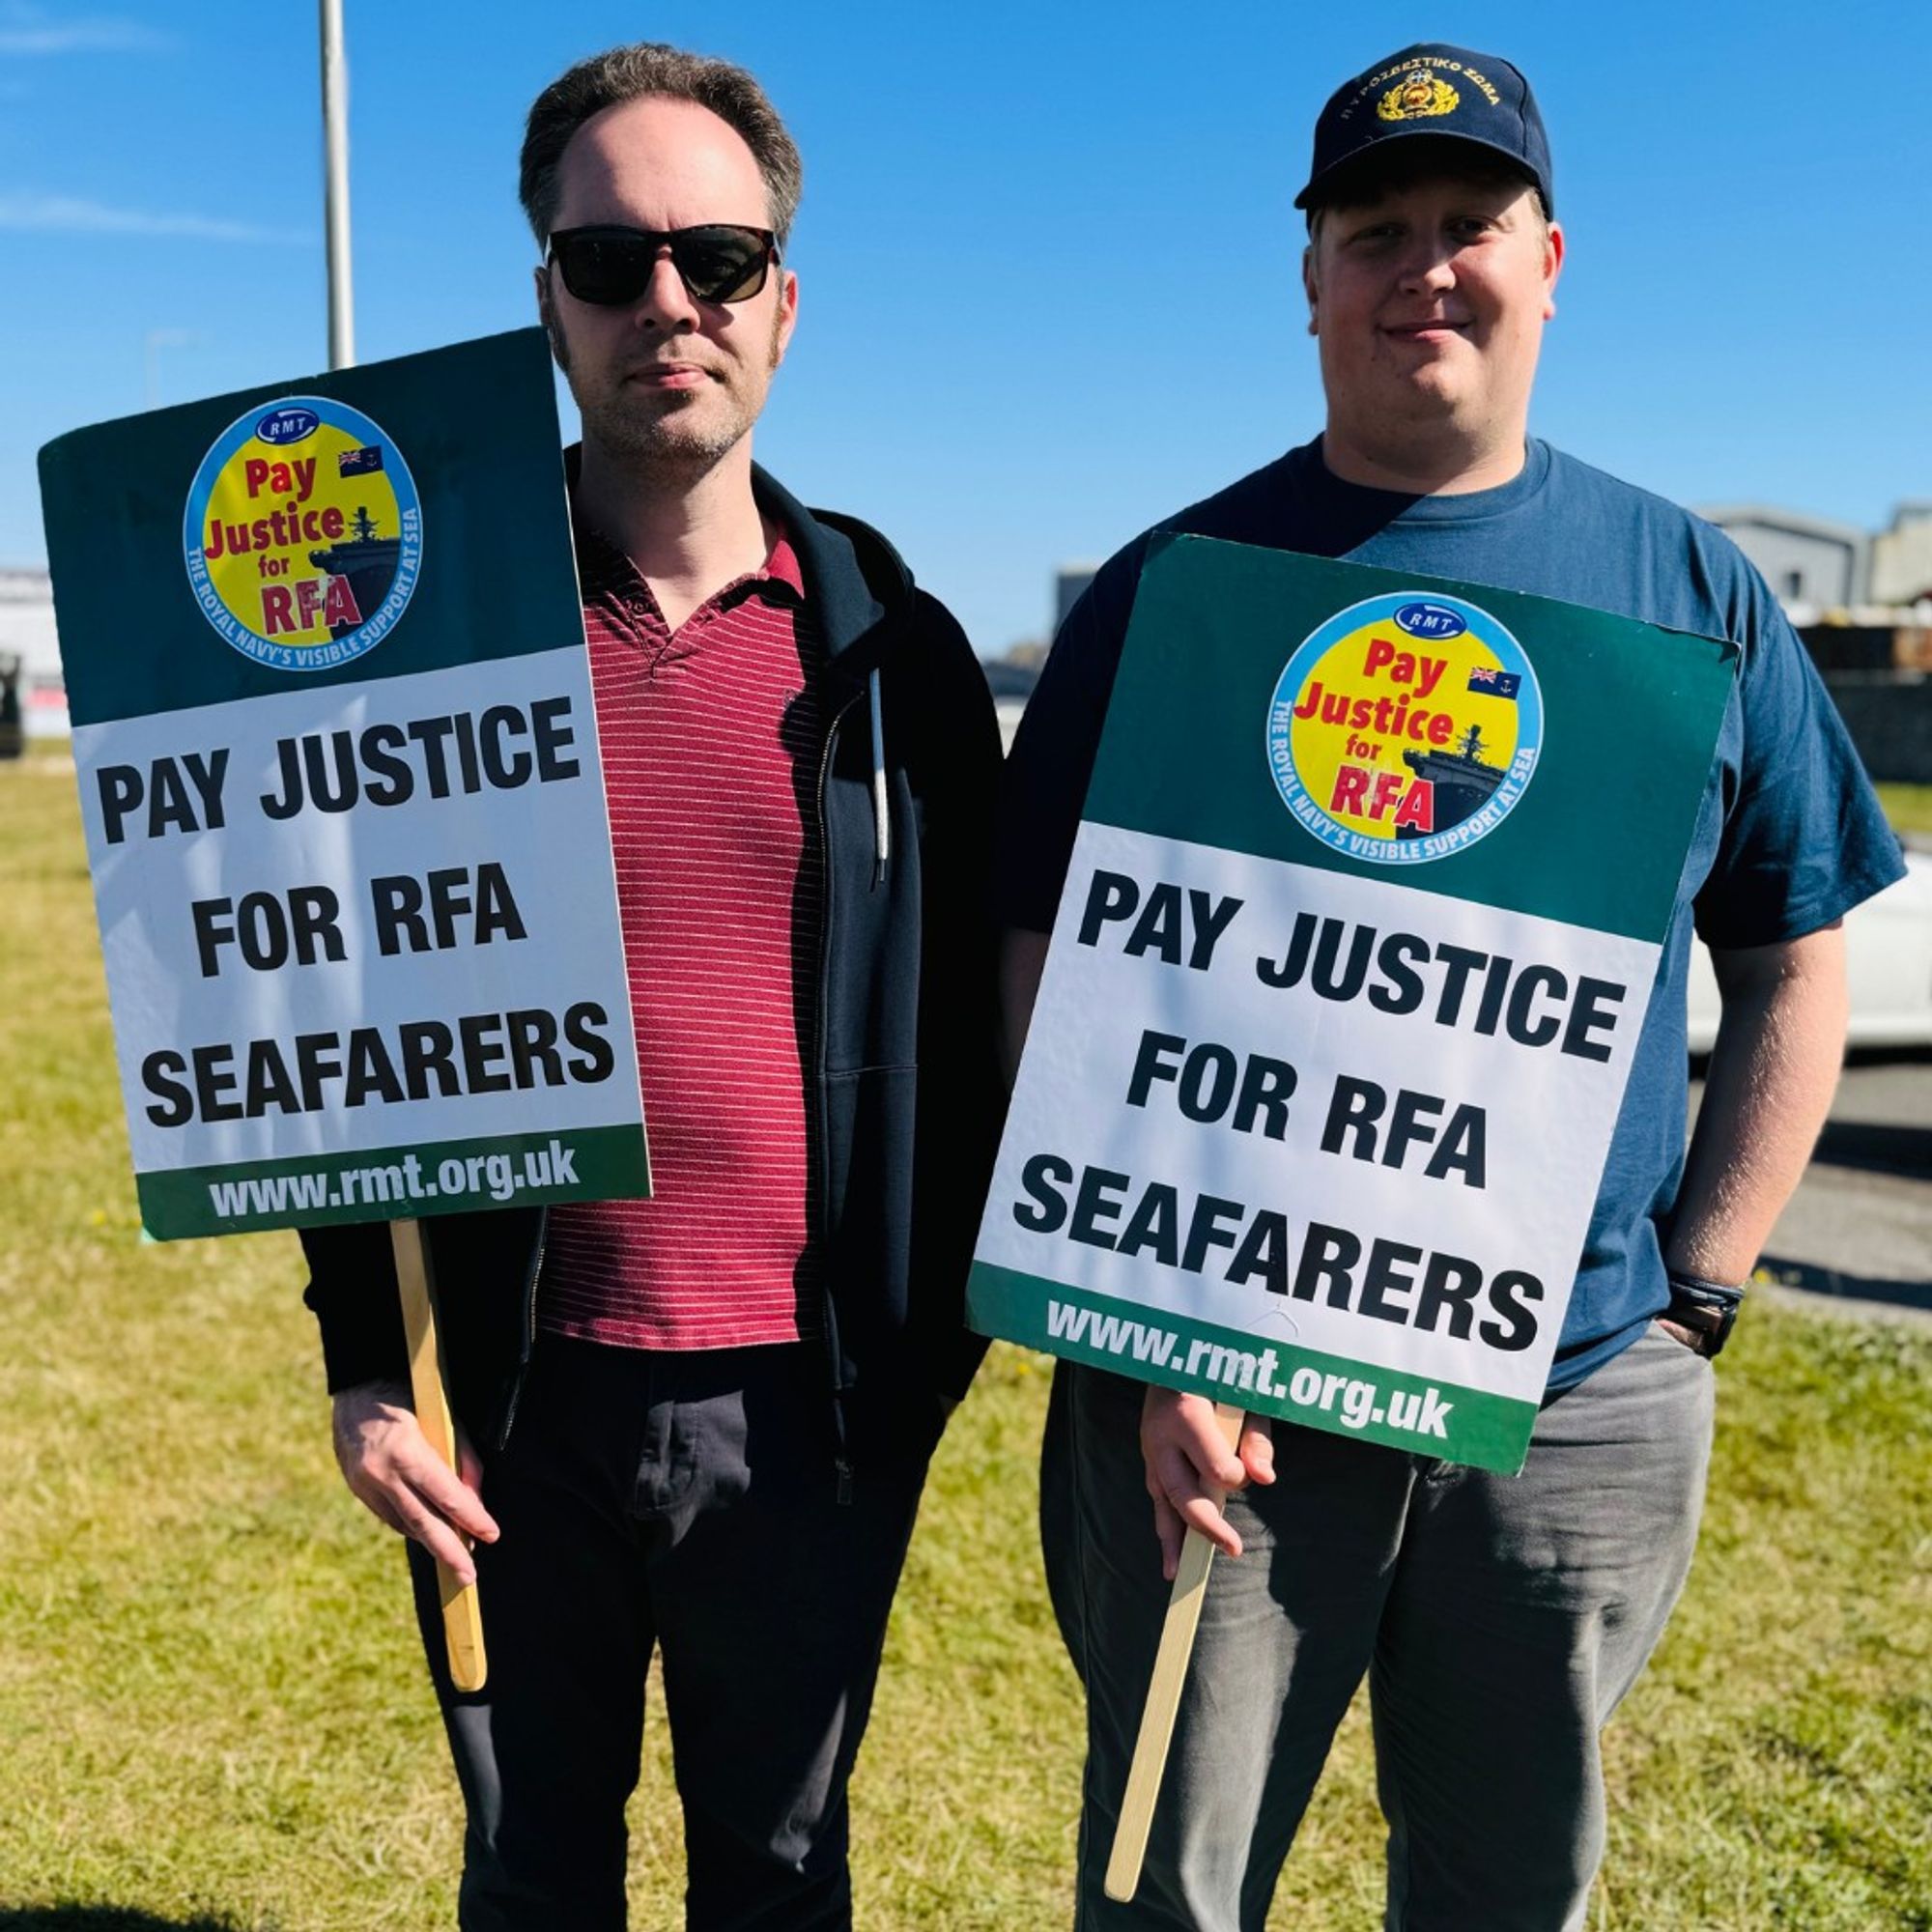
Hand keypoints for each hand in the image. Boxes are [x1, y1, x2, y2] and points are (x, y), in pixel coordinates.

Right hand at [331, 1379, 498, 1584]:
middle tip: (468, 1578)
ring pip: (403, 1523)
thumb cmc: (411, 1395)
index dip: (471, 1518)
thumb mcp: (445, 1418)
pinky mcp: (356, 1488)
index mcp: (406, 1451)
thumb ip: (463, 1458)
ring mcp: (364, 1484)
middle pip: (422, 1522)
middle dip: (449, 1551)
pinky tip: (428, 1533)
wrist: (356, 1387)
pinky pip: (388, 1515)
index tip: (491, 1535)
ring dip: (430, 1542)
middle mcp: (381, 1473)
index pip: (446, 1496)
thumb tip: (475, 1500)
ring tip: (455, 1560)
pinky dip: (411, 1526)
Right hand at [1140, 1387, 1274, 1579]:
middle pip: (1183, 1492)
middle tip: (1234, 1548)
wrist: (1171, 1356)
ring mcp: (1150, 1449)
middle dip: (1208, 1525)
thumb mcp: (1245, 1394)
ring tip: (1181, 1572)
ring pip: (1163, 1501)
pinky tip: (1171, 1561)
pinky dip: (1164, 1530)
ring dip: (1176, 1537)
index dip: (1235, 1477)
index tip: (1247, 1472)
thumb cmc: (1219, 1375)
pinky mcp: (1149, 1459)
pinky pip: (1156, 1499)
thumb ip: (1257, 1436)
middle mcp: (1161, 1437)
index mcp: (1186, 1415)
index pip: (1214, 1466)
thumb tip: (1265, 1479)